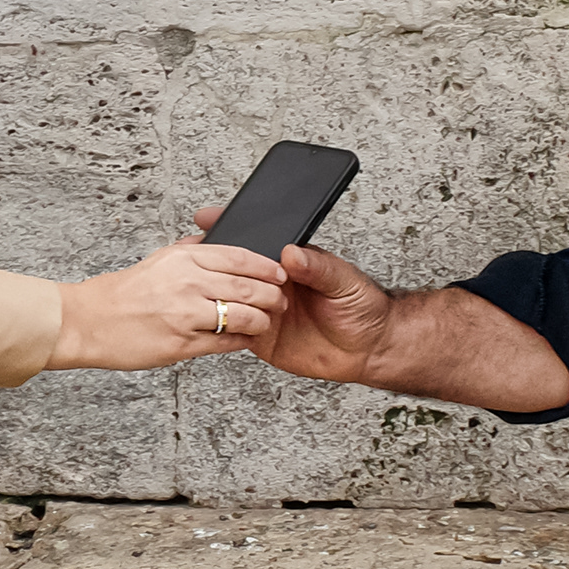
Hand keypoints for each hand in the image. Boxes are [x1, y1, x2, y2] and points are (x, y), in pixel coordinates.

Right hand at [50, 233, 290, 371]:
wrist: (87, 322)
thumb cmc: (121, 293)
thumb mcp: (157, 260)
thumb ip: (189, 250)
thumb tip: (212, 238)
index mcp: (183, 259)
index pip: (239, 257)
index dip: (267, 266)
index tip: (280, 272)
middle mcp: (187, 284)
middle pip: (248, 286)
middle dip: (272, 296)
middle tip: (280, 301)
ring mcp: (185, 315)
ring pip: (243, 316)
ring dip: (261, 321)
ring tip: (264, 322)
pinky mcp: (181, 344)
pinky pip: (224, 343)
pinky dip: (240, 341)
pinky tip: (244, 339)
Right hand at [190, 204, 395, 383]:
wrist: (370, 349)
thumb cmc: (363, 307)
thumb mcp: (345, 280)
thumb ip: (319, 267)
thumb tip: (291, 252)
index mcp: (292, 262)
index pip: (258, 242)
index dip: (234, 230)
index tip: (211, 219)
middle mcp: (274, 284)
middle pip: (235, 269)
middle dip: (213, 260)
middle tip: (198, 255)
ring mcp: (266, 309)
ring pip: (230, 299)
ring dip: (216, 294)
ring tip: (207, 291)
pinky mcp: (263, 337)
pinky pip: (235, 330)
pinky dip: (225, 327)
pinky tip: (218, 321)